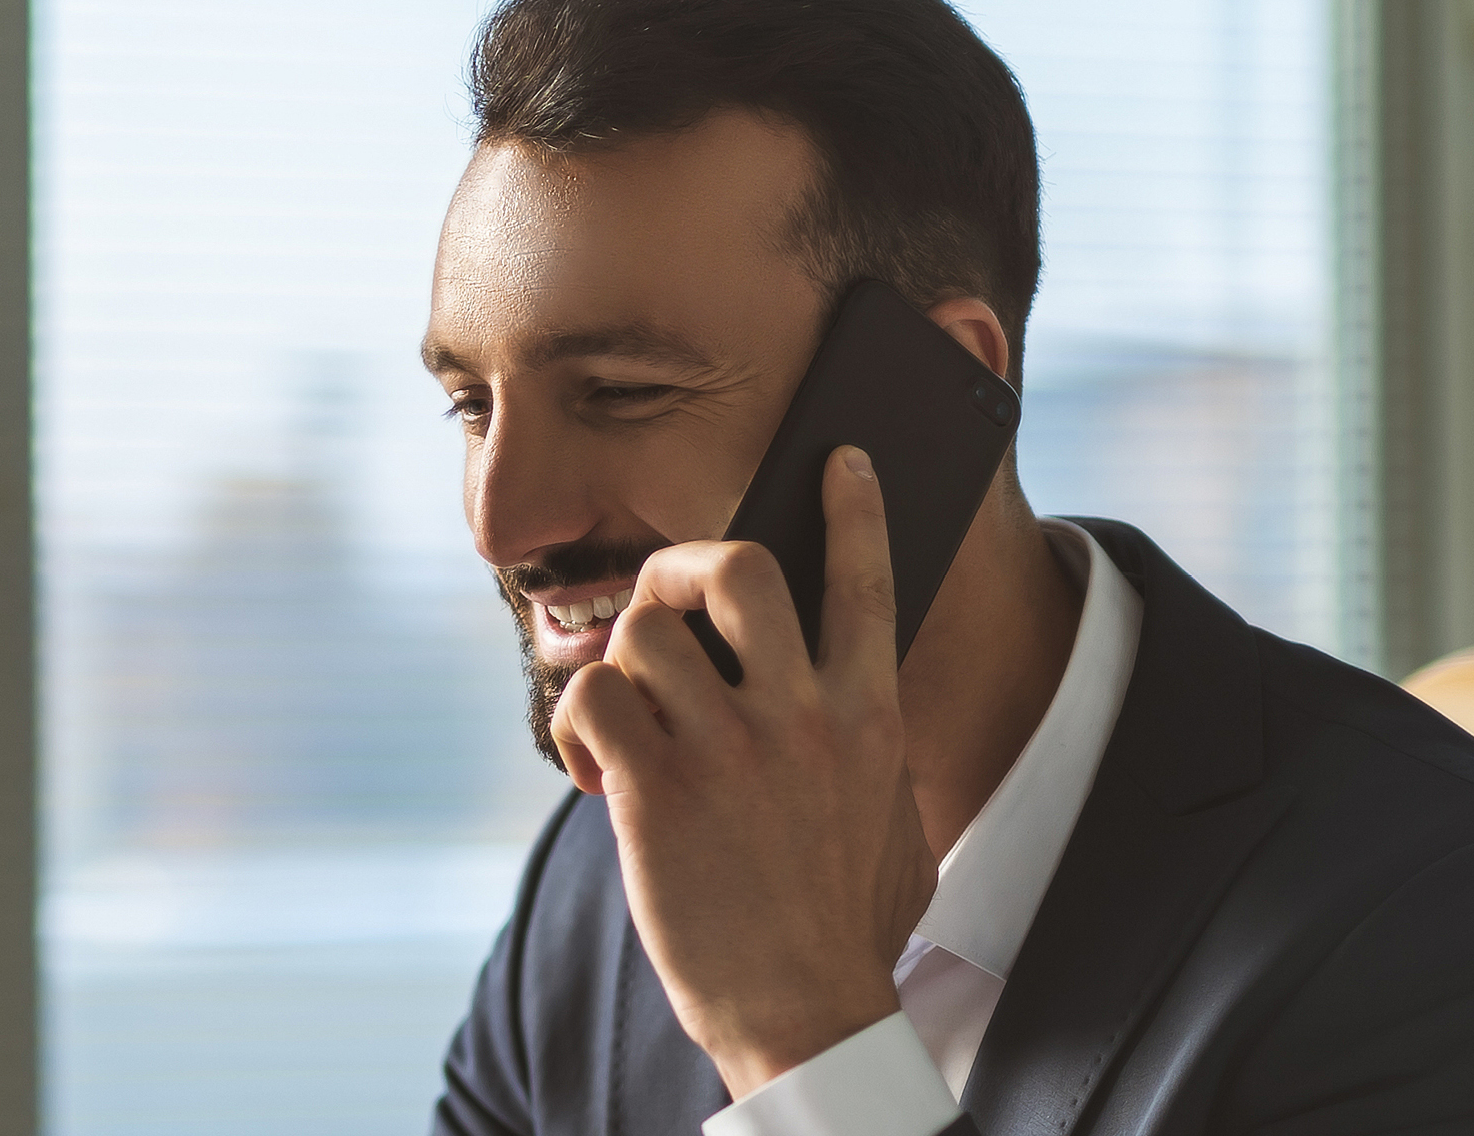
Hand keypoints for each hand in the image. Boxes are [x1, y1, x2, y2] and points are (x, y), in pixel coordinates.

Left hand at [550, 445, 934, 1098]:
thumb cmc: (847, 930)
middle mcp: (801, 715)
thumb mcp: (896, 823)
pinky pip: (590, 697)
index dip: (850, 509)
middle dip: (680, 568)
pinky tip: (600, 776)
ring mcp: (726, 747)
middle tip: (663, 610)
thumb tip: (853, 712)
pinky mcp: (655, 788)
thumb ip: (872, 752)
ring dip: (620, 670)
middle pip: (734, 569)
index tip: (836, 461)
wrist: (805, 1012)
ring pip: (642, 632)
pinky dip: (578, 725)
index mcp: (871, 717)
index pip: (867, 581)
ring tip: (627, 730)